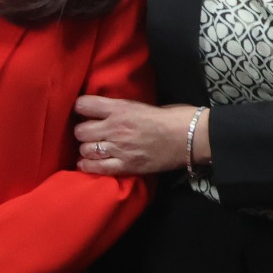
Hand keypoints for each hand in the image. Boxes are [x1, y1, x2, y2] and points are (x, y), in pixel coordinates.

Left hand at [72, 96, 199, 175]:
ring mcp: (120, 149)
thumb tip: (104, 112)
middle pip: (80, 131)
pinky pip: (97, 168)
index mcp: (119, 109)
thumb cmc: (172, 117)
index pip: (83, 105)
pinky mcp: (127, 166)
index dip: (80, 108)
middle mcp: (115, 128)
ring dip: (87, 149)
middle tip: (91, 133)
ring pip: (85, 149)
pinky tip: (88, 163)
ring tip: (94, 148)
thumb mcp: (141, 105)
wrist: (193, 136)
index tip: (83, 111)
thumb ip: (120, 109)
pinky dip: (89, 165)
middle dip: (83, 132)